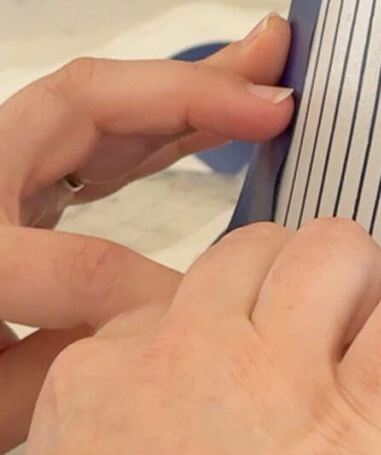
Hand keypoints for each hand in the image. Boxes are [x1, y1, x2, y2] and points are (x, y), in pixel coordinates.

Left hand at [0, 13, 293, 453]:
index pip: (83, 262)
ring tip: (266, 80)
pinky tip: (219, 117)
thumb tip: (154, 335)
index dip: (161, 290)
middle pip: (88, 107)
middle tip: (279, 95)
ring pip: (103, 105)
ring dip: (192, 91)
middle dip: (195, 93)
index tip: (217, 318)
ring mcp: (4, 163)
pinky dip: (169, 118)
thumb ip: (60, 374)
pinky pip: (104, 128)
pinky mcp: (28, 172)